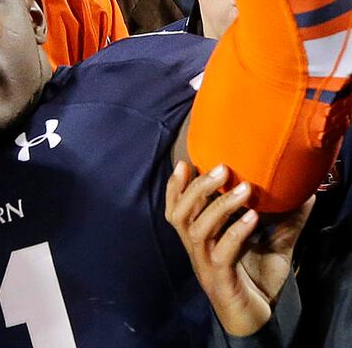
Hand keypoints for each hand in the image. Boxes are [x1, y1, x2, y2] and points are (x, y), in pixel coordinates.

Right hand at [165, 161, 312, 336]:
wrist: (256, 318)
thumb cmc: (257, 280)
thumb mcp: (273, 243)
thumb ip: (283, 219)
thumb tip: (305, 192)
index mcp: (200, 240)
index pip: (176, 210)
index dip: (175, 188)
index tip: (184, 163)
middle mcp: (197, 249)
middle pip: (181, 215)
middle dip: (197, 189)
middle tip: (220, 168)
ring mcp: (206, 264)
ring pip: (198, 230)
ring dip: (219, 206)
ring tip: (243, 188)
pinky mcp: (221, 279)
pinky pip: (222, 253)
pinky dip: (235, 232)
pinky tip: (251, 217)